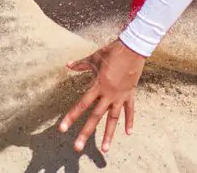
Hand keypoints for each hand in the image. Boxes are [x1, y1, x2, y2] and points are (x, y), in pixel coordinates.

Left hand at [60, 39, 145, 153]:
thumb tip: (68, 64)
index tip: (62, 128)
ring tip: (105, 149)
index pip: (82, 104)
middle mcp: (108, 94)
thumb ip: (81, 64)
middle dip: (85, 132)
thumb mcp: (95, 57)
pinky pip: (130, 110)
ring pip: (113, 118)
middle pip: (95, 117)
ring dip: (109, 134)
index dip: (71, 116)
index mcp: (98, 86)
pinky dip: (130, 121)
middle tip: (77, 147)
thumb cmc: (113, 51)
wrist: (133, 48)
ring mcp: (120, 96)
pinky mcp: (130, 94)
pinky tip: (128, 133)